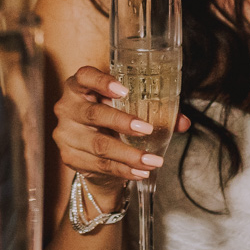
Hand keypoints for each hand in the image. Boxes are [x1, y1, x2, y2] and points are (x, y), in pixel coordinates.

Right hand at [53, 65, 190, 185]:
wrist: (91, 152)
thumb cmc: (110, 120)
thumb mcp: (126, 109)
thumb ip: (155, 112)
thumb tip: (183, 122)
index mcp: (80, 86)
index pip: (84, 76)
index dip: (102, 82)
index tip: (123, 90)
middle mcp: (67, 107)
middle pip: (93, 114)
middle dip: (122, 122)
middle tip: (147, 129)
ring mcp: (66, 134)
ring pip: (99, 145)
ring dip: (129, 154)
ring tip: (153, 160)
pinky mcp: (70, 157)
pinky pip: (99, 165)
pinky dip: (123, 170)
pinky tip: (140, 172)